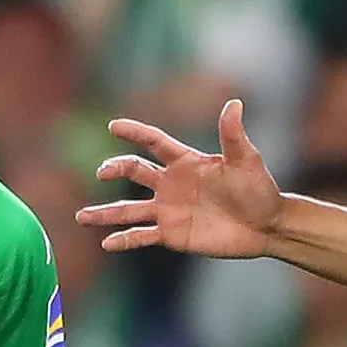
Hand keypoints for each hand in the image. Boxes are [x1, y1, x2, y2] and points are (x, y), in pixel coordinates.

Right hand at [83, 99, 284, 258]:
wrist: (266, 226)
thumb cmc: (258, 189)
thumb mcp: (246, 160)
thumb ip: (233, 135)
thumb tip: (234, 103)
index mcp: (185, 162)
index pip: (153, 142)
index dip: (134, 133)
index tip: (113, 126)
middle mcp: (171, 184)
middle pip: (135, 172)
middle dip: (116, 169)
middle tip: (102, 172)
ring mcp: (168, 210)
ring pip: (129, 209)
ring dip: (105, 213)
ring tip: (81, 216)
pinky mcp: (172, 234)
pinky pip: (142, 236)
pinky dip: (124, 240)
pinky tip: (106, 243)